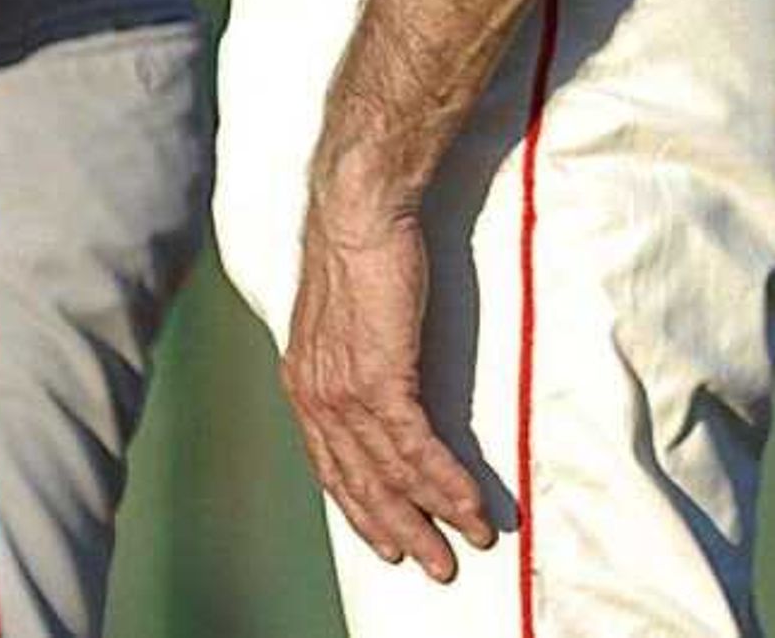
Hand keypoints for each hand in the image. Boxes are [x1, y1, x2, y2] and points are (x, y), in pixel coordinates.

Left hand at [283, 186, 492, 584]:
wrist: (359, 210)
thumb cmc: (362, 248)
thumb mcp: (344, 315)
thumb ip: (352, 356)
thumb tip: (378, 373)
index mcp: (305, 385)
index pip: (332, 466)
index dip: (362, 508)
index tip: (389, 538)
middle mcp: (317, 399)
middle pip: (360, 484)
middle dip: (398, 529)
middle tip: (433, 564)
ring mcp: (345, 393)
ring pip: (390, 475)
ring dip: (434, 514)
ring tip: (468, 540)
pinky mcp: (380, 378)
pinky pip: (415, 447)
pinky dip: (444, 481)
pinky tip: (469, 503)